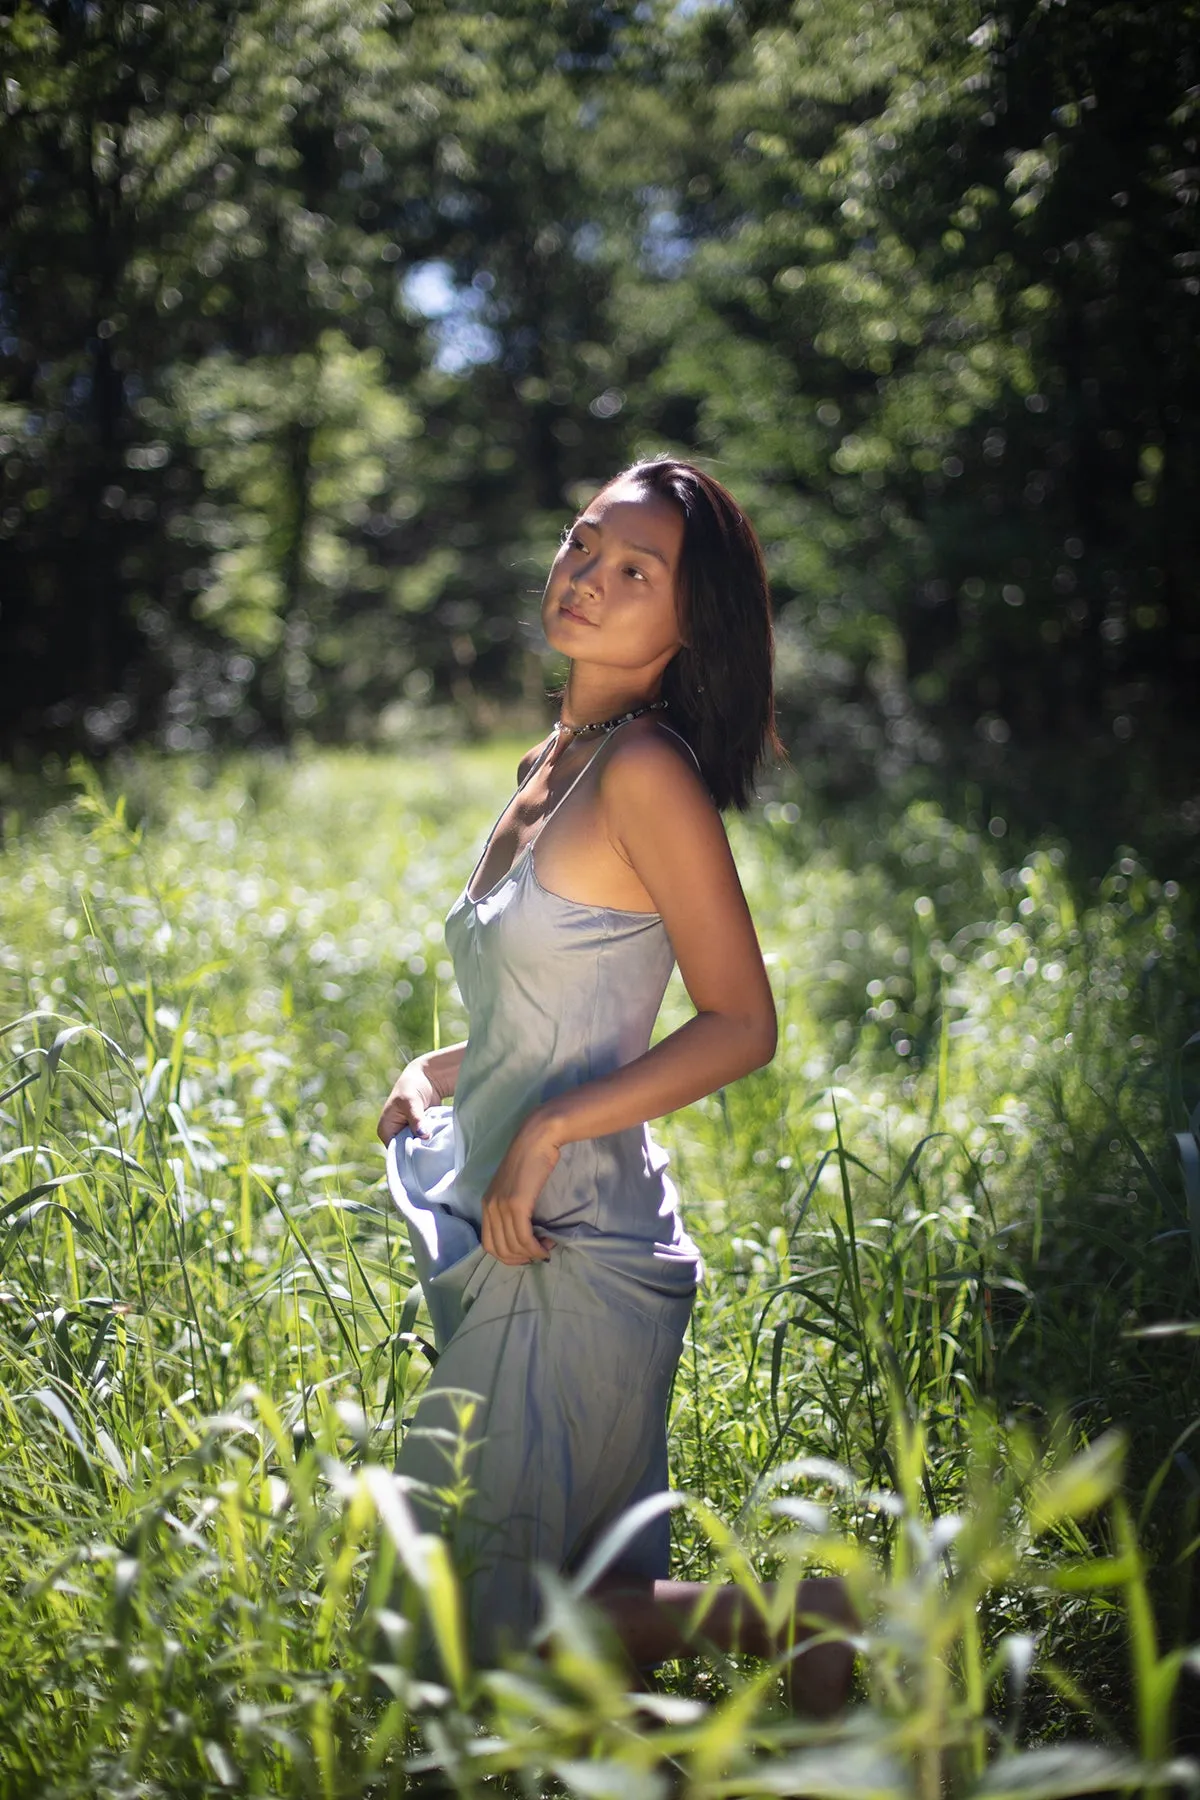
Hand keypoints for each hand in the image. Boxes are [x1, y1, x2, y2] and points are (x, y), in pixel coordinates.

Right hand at [377, 1056, 443, 1145]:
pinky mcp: (419, 1133)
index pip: (395, 1151)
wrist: (426, 1078)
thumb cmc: (411, 1087)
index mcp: (385, 1130)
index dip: (408, 1154)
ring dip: (426, 1146)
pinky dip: (431, 1141)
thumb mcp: (411, 1102)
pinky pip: (425, 1142)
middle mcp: (394, 1135)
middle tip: (433, 1150)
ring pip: (417, 1148)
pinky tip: (439, 1141)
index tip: (423, 1153)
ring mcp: (407, 1135)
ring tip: (437, 1145)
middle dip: (418, 1151)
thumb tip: (423, 1134)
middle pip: (406, 1152)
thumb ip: (416, 1119)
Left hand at [480, 1113, 561, 1264]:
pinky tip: (546, 1246)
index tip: (526, 1255)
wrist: (536, 1140)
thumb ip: (511, 1207)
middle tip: (538, 1253)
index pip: (488, 1245)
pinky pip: (523, 1237)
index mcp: (486, 1205)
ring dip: (531, 1254)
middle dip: (520, 1259)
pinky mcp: (516, 1205)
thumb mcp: (513, 1187)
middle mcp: (489, 1208)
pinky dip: (535, 1248)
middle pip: (499, 1250)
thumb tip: (522, 1232)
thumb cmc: (530, 1160)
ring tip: (546, 1247)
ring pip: (513, 1246)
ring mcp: (501, 1207)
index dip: (507, 1257)